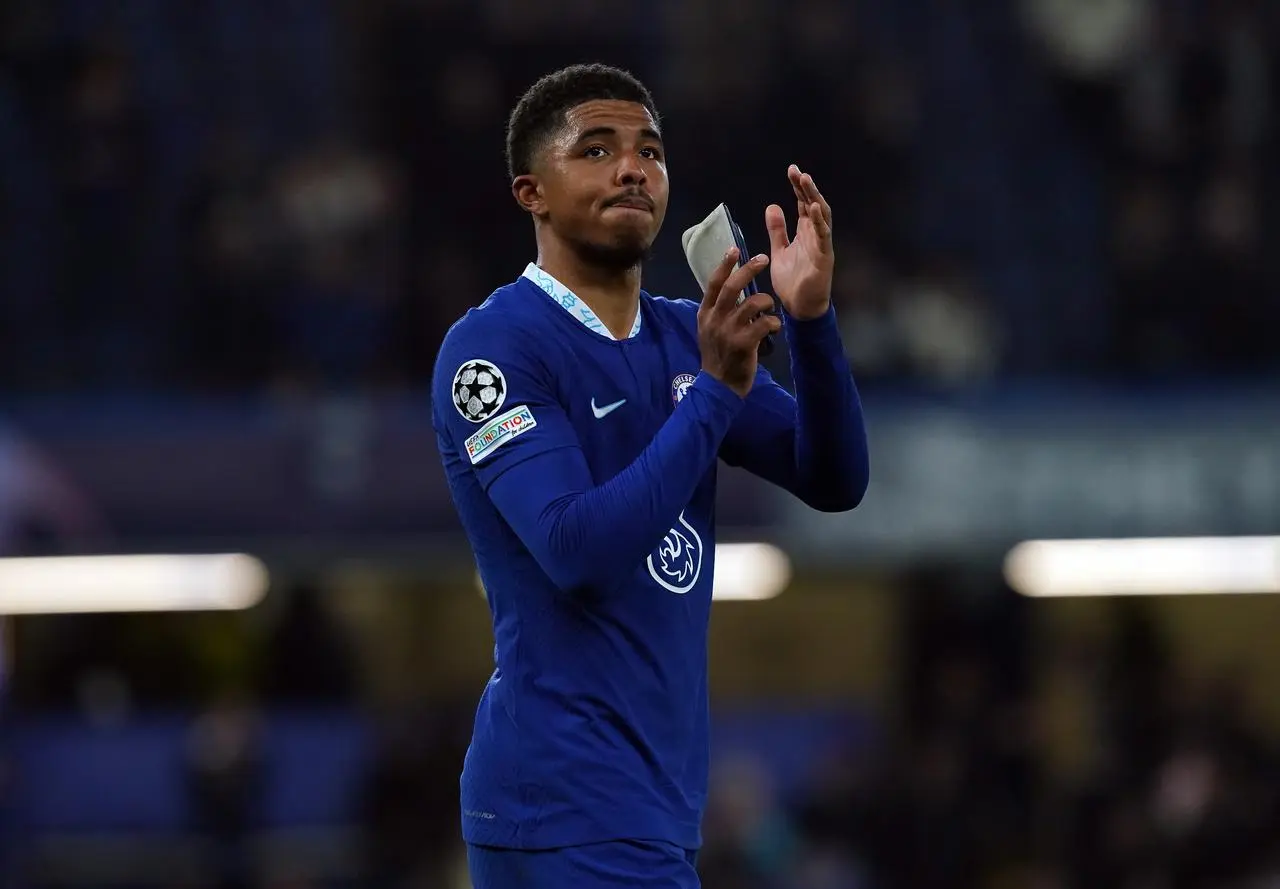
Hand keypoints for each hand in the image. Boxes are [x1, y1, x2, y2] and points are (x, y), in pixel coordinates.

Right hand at [697, 248, 781, 397]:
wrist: (719, 385)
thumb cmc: (717, 355)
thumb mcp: (708, 330)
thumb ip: (717, 311)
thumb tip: (731, 289)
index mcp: (705, 313)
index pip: (714, 283)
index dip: (725, 265)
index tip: (734, 249)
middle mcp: (715, 319)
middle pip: (733, 286)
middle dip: (750, 269)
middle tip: (763, 259)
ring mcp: (729, 331)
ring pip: (753, 303)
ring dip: (766, 302)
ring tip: (770, 308)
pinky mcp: (744, 343)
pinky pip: (765, 323)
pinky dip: (773, 323)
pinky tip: (774, 329)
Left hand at [765, 164, 833, 320]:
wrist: (799, 307)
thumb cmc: (792, 281)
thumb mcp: (779, 251)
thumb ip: (777, 231)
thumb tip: (772, 207)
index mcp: (805, 233)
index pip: (804, 204)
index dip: (798, 188)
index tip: (792, 171)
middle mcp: (815, 235)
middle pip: (814, 205)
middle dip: (806, 188)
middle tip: (797, 171)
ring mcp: (821, 245)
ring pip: (822, 216)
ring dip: (814, 198)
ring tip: (806, 181)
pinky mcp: (824, 258)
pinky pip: (824, 237)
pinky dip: (820, 222)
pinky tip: (814, 208)